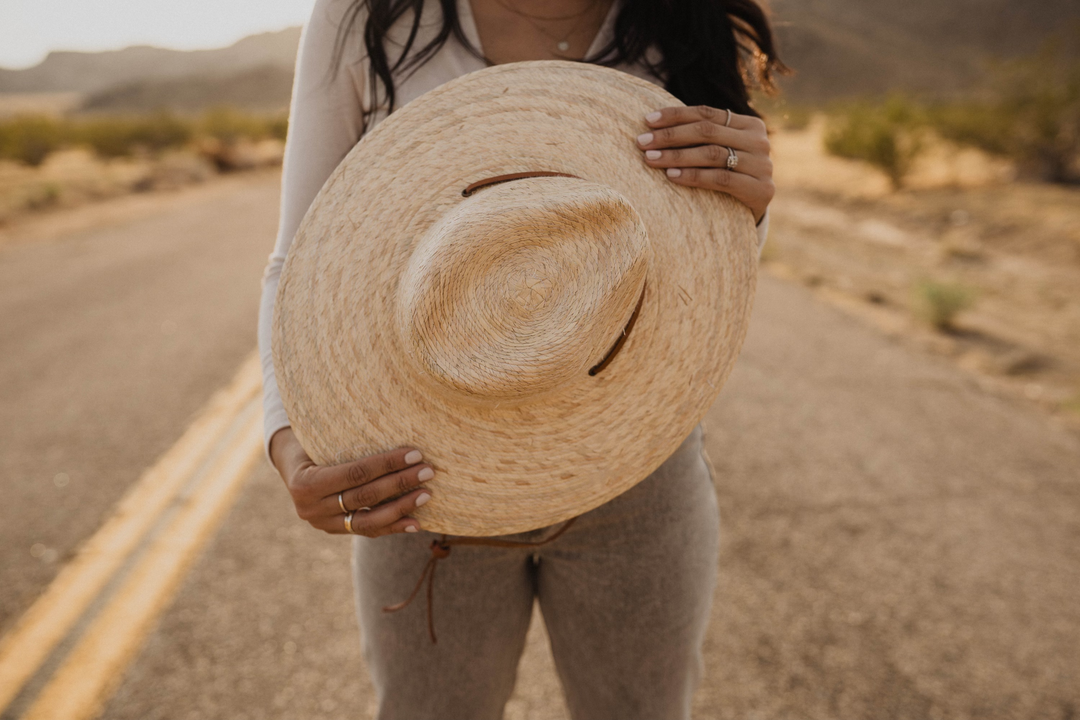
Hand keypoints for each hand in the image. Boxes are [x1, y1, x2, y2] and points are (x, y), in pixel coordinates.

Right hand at [269, 427, 433, 536]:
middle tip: (428, 471)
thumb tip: (390, 410)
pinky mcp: (335, 531)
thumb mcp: (317, 435)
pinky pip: (367, 531)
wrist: (292, 467)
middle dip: (400, 483)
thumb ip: (345, 434)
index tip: (415, 454)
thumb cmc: (312, 442)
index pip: (355, 473)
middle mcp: (311, 508)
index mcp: (305, 482)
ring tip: (426, 495)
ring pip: (368, 521)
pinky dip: (392, 527)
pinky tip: (415, 523)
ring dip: (401, 508)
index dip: (387, 464)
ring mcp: (322, 524)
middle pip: (365, 497)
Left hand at [636, 105, 774, 223]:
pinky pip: (720, 179)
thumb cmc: (728, 177)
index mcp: (750, 124)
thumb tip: (651, 123)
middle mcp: (760, 141)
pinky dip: (693, 176)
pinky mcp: (761, 190)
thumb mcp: (720, 151)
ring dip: (677, 156)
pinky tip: (671, 176)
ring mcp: (763, 166)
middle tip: (642, 142)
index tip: (647, 121)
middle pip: (708, 132)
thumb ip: (701, 137)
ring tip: (650, 159)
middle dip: (670, 136)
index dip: (675, 115)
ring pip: (712, 154)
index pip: (707, 113)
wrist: (753, 213)